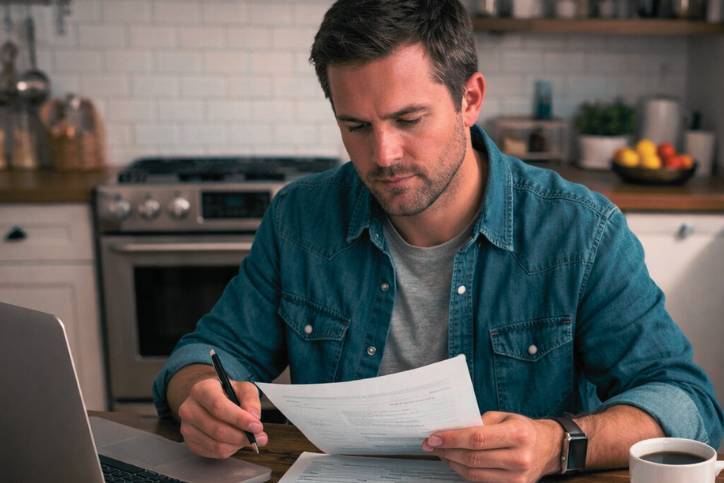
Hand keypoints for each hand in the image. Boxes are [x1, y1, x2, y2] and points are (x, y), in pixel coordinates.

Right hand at [177, 378, 267, 458]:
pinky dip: (230, 449)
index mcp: (202, 390)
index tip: (256, 426)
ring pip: (216, 445)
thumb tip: (254, 417)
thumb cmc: (226, 393)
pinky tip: (236, 440)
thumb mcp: (243, 388)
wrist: (209, 400)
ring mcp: (187, 427)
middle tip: (259, 436)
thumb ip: (251, 400)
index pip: (218, 406)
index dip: (239, 419)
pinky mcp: (190, 442)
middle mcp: (189, 408)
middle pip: (217, 429)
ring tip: (248, 438)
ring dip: (237, 444)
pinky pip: (214, 453)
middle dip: (242, 436)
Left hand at [422, 411, 562, 481]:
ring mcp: (518, 477)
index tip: (434, 437)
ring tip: (441, 453)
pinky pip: (481, 482)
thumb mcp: (504, 417)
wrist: (548, 448)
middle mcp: (519, 458)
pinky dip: (464, 472)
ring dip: (452, 463)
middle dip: (447, 451)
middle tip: (431, 444)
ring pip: (474, 474)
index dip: (452, 439)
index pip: (477, 438)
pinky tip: (455, 462)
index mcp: (517, 434)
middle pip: (473, 458)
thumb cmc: (522, 429)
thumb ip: (479, 422)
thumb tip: (450, 430)